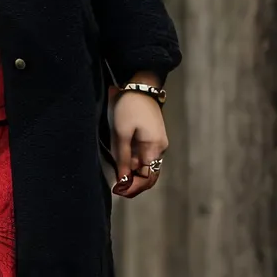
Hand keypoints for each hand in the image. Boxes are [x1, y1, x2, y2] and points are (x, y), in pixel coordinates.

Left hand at [110, 83, 167, 198]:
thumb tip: (123, 180)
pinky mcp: (154, 137)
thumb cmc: (129, 107)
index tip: (118, 192)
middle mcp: (160, 148)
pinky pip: (145, 157)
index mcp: (154, 148)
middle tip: (117, 188)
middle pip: (149, 175)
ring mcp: (158, 143)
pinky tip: (123, 163)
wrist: (140, 85)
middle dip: (134, 184)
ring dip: (133, 174)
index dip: (134, 188)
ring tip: (117, 176)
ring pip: (147, 166)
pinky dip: (135, 163)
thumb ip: (123, 158)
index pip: (147, 178)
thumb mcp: (121, 133)